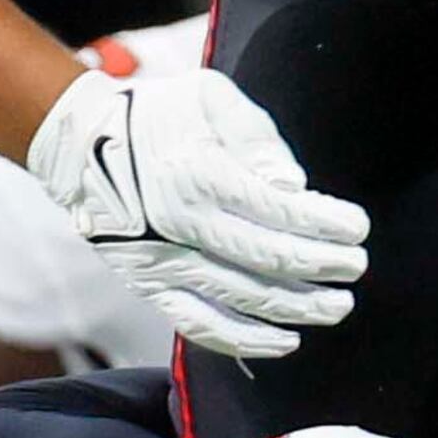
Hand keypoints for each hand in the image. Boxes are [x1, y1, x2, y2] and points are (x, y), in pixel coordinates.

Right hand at [22, 70, 367, 360]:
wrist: (79, 146)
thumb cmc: (155, 115)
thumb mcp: (209, 97)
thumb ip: (258, 137)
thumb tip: (295, 188)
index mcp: (199, 174)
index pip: (279, 211)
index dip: (327, 224)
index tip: (358, 229)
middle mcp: (180, 224)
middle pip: (269, 260)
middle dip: (323, 268)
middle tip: (355, 268)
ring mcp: (162, 261)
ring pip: (243, 299)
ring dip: (298, 308)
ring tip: (337, 307)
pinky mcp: (149, 285)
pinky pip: (201, 325)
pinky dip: (246, 340)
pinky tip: (285, 341)